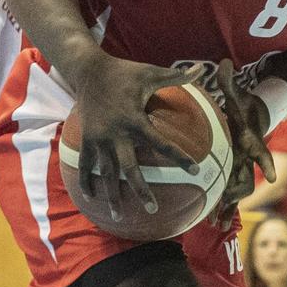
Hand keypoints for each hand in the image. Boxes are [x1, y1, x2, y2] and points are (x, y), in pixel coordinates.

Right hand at [70, 54, 197, 218]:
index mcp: (135, 119)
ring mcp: (99, 138)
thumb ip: (176, 75)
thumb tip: (201, 69)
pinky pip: (85, 163)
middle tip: (152, 209)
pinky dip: (86, 180)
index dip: (179, 157)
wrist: (88, 69)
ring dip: (111, 195)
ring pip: (106, 172)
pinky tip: (90, 197)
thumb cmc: (124, 72)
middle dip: (140, 190)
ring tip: (118, 217)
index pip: (161, 143)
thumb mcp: (150, 71)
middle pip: (129, 168)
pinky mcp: (86, 138)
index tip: (195, 170)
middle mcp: (116, 132)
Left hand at [208, 59, 275, 212]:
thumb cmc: (245, 102)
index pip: (260, 152)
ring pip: (237, 189)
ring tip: (216, 226)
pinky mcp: (235, 168)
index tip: (270, 177)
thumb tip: (223, 62)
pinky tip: (211, 221)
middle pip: (246, 178)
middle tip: (227, 210)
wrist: (256, 115)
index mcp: (249, 139)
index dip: (266, 163)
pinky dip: (223, 205)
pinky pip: (229, 189)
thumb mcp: (236, 91)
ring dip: (228, 207)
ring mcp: (242, 165)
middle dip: (237, 195)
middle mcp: (247, 156)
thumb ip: (228, 79)